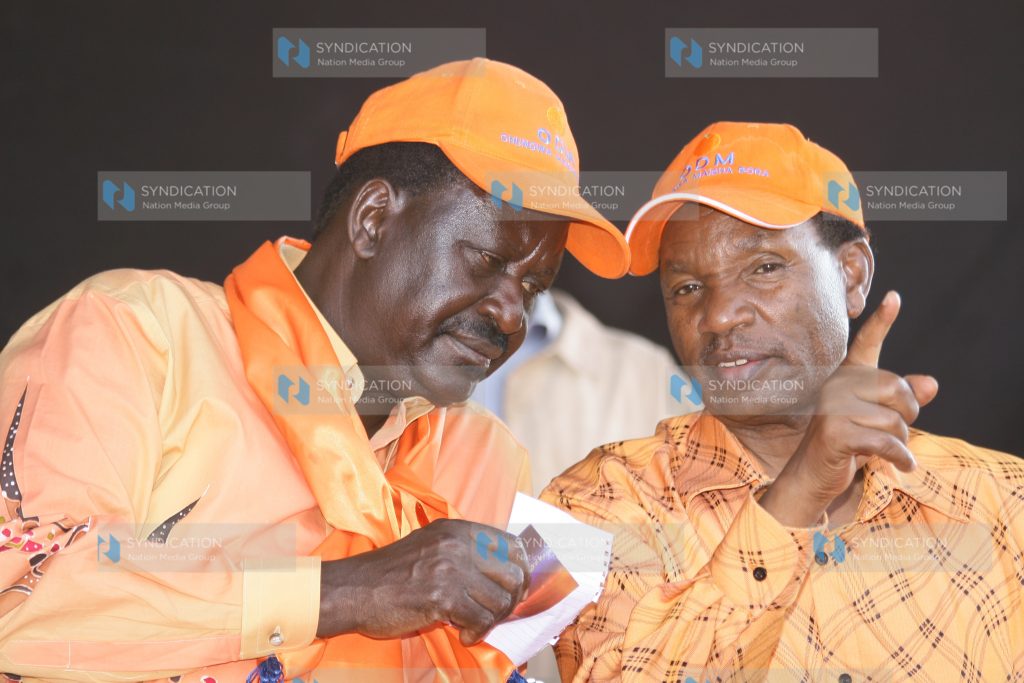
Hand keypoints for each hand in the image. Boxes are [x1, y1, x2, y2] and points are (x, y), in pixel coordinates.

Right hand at [317, 518, 529, 645]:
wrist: (354, 590)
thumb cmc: (391, 573)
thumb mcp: (431, 546)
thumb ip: (464, 552)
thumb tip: (504, 573)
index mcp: (458, 529)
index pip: (512, 545)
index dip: (522, 571)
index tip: (516, 590)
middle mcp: (458, 544)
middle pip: (513, 575)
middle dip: (512, 601)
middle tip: (497, 615)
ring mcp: (451, 569)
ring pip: (500, 601)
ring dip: (491, 621)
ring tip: (472, 626)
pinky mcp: (442, 596)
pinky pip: (479, 620)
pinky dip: (475, 633)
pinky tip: (462, 635)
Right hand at [760, 291, 938, 526]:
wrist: (811, 478)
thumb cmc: (845, 447)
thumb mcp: (878, 421)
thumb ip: (903, 401)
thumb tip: (932, 383)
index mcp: (847, 378)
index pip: (866, 345)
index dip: (882, 322)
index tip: (894, 298)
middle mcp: (837, 386)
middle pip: (895, 387)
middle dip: (908, 413)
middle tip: (900, 431)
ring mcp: (833, 408)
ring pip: (894, 419)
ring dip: (901, 442)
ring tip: (888, 451)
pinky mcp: (834, 432)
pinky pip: (885, 440)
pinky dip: (899, 457)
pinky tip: (901, 464)